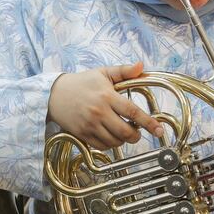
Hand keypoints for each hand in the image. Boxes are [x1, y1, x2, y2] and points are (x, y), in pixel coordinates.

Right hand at [48, 61, 163, 149]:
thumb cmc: (82, 82)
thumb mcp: (103, 73)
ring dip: (123, 140)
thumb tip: (142, 66)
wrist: (54, 94)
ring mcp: (90, 125)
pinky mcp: (82, 134)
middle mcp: (99, 112)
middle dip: (136, 135)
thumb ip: (124, 71)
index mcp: (107, 96)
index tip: (158, 129)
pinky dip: (110, 144)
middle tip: (138, 132)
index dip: (148, 122)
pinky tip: (110, 136)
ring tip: (123, 132)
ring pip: (114, 142)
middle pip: (125, 132)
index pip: (132, 112)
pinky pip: (101, 146)